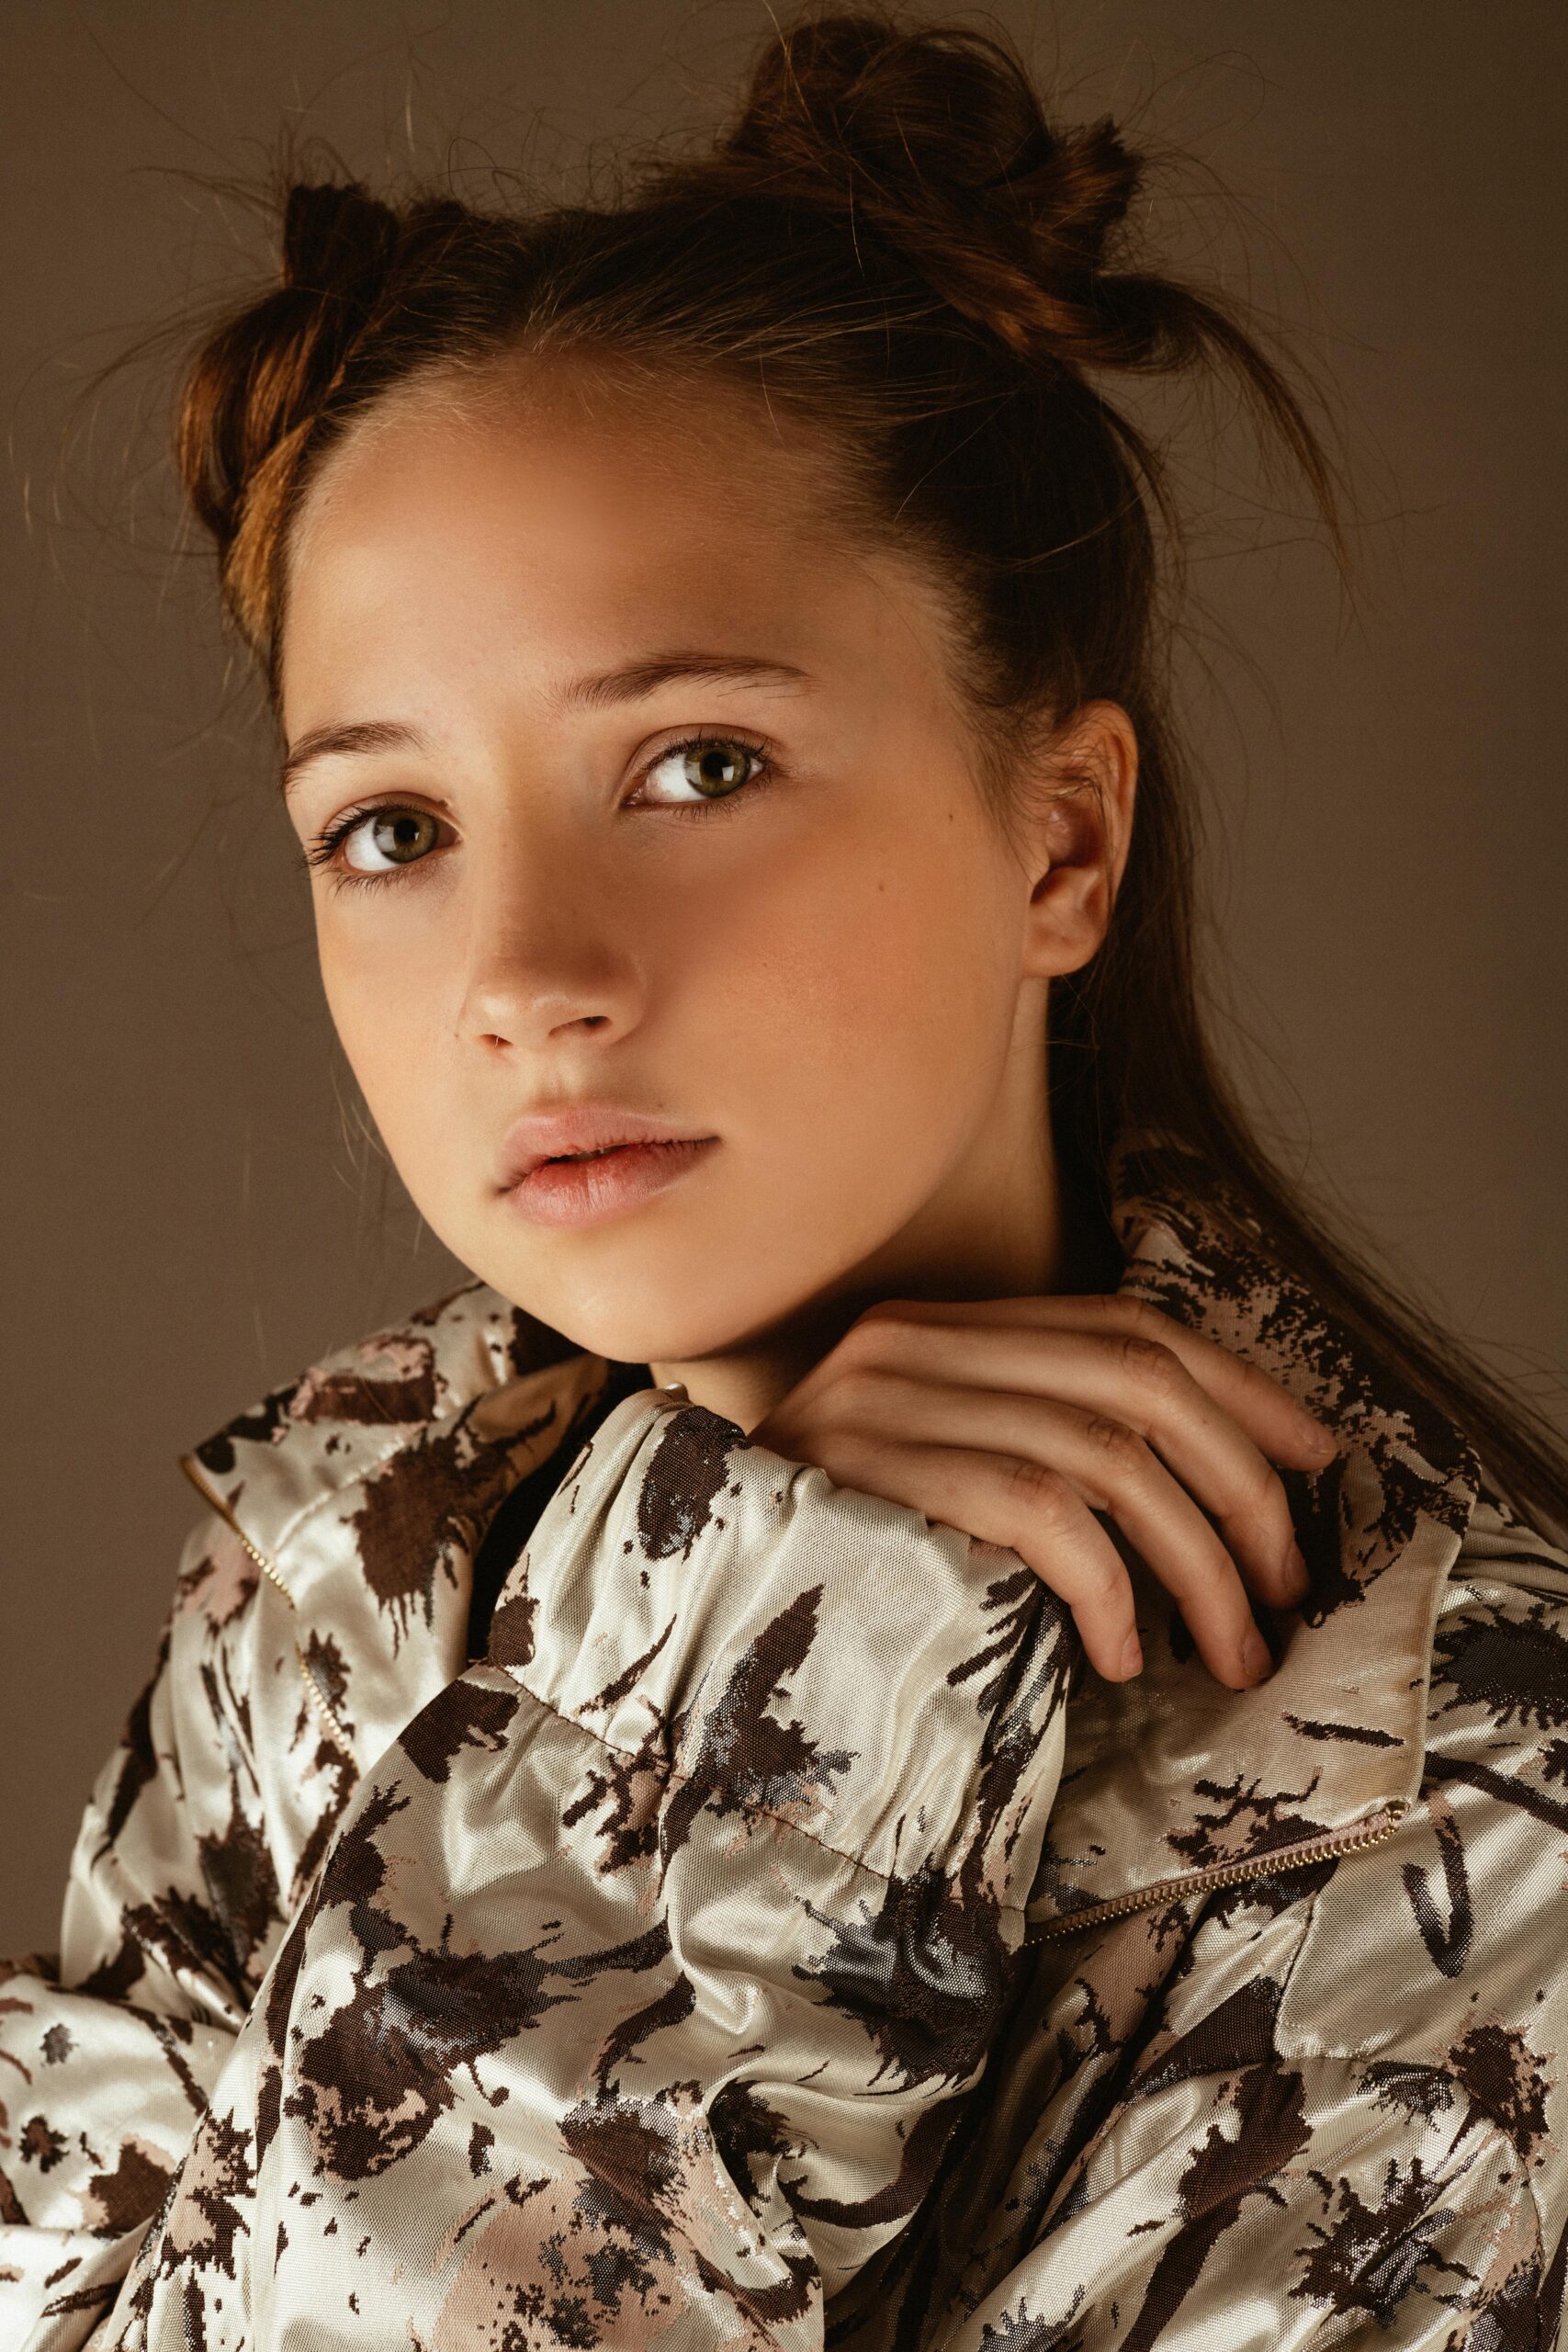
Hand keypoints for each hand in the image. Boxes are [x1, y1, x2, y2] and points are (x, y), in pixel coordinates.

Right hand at [746, 1292, 1337, 1690]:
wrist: (684, 1627)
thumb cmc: (836, 1576)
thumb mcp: (950, 1493)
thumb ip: (1044, 1455)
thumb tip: (1216, 1494)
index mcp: (940, 1331)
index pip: (1128, 1326)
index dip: (1243, 1391)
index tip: (1319, 1464)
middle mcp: (909, 1344)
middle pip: (1139, 1382)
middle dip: (1242, 1490)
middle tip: (1283, 1588)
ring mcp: (879, 1403)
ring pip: (1107, 1454)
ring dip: (1198, 1563)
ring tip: (1226, 1648)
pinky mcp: (866, 1475)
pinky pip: (1039, 1511)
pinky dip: (1108, 1587)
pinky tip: (1120, 1654)